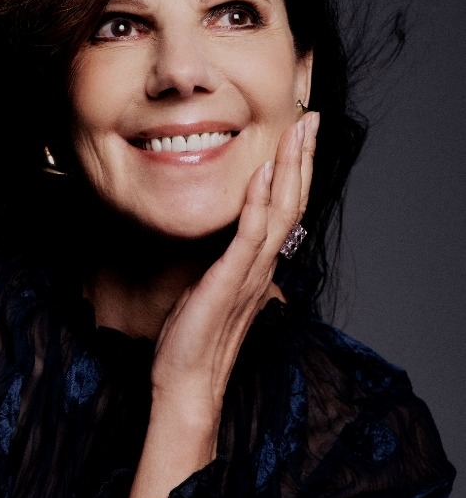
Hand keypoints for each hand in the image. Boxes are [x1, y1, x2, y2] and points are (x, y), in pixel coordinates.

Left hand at [151, 111, 318, 414]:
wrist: (188, 380)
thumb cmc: (197, 334)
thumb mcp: (213, 285)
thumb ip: (226, 258)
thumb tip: (226, 236)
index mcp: (258, 262)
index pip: (286, 206)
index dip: (295, 168)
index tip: (297, 133)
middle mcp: (263, 263)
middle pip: (294, 200)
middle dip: (302, 155)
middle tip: (309, 116)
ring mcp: (250, 272)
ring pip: (282, 210)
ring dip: (290, 167)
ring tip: (297, 129)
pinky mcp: (230, 281)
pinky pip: (250, 235)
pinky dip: (259, 202)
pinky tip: (263, 172)